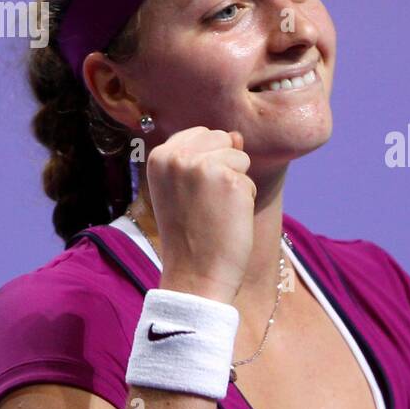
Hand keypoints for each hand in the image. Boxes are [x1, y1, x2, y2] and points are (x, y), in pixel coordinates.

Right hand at [147, 127, 255, 303]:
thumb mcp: (184, 188)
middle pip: (222, 139)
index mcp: (159, 156)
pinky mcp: (230, 181)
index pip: (201, 134)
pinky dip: (246, 201)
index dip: (207, 163)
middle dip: (224, 168)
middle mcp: (177, 156)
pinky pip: (250, 181)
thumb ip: (204, 157)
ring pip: (240, 157)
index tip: (194, 194)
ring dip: (236, 184)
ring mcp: (203, 166)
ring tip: (215, 211)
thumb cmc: (189, 235)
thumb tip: (236, 134)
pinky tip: (226, 220)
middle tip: (205, 204)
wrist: (194, 275)